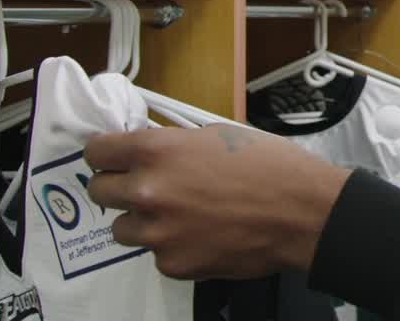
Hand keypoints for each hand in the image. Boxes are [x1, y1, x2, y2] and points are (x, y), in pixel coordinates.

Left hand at [85, 124, 349, 279]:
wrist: (302, 212)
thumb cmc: (270, 166)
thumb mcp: (217, 135)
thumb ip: (175, 145)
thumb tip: (152, 152)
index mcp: (157, 151)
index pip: (96, 151)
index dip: (106, 153)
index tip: (113, 157)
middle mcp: (148, 191)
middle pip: (99, 191)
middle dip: (119, 186)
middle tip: (146, 187)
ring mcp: (157, 232)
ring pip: (122, 228)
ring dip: (143, 220)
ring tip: (179, 215)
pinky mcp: (172, 264)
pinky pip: (156, 253)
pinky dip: (173, 244)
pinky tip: (203, 234)